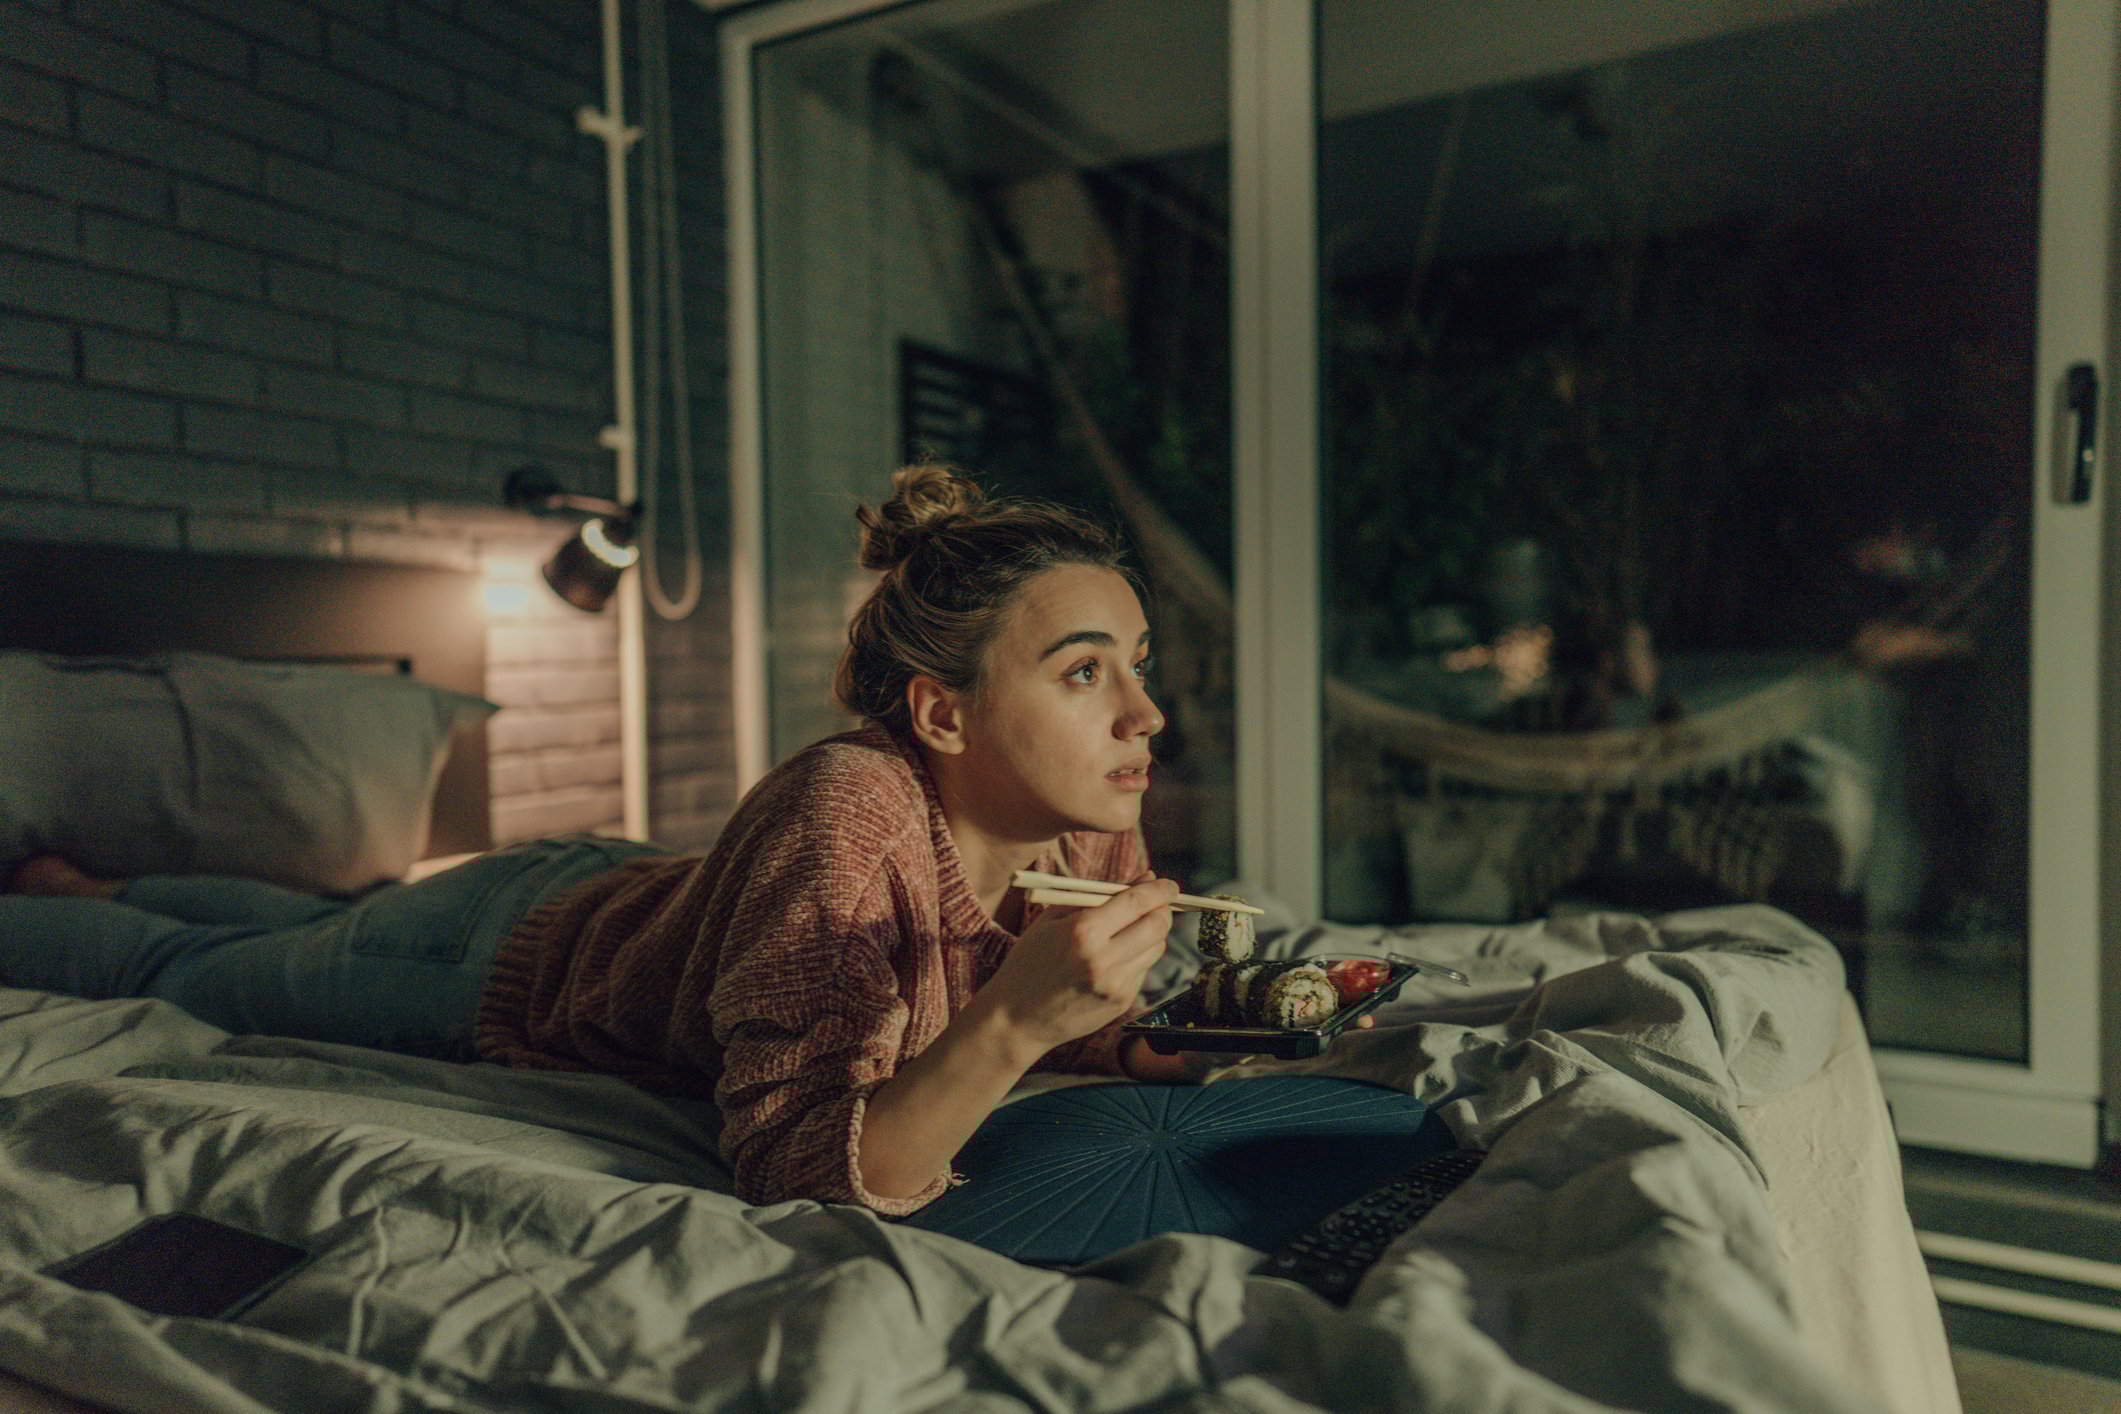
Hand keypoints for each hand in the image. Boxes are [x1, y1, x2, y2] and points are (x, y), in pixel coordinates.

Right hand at [981, 877, 1176, 1058]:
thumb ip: (1095, 897)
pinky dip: (1138, 957)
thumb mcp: (1052, 919)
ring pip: (1157, 948)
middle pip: (1157, 925)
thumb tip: (1141, 881)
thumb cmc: (1030, 962)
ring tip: (1132, 929)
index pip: (1138, 902)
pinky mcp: (1120, 1002)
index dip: (1161, 889)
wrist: (1016, 1018)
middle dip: (1163, 910)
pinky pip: (1143, 970)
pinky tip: (1116, 956)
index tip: (1170, 885)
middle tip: (1158, 904)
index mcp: (1083, 931)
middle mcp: (1104, 959)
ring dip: (1153, 933)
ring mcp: (1115, 984)